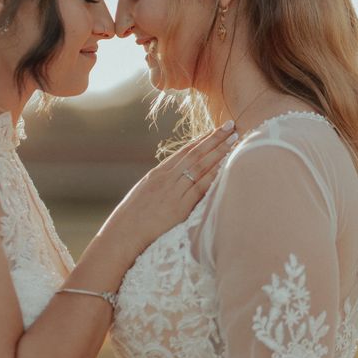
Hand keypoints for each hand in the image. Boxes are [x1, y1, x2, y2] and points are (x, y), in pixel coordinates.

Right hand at [100, 121, 238, 259]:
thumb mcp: (144, 195)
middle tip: (230, 125)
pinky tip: (226, 167)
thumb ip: (160, 186)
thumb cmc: (132, 218)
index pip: (184, 151)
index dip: (202, 139)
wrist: (123, 233)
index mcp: (158, 174)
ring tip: (234, 140)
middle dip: (214, 138)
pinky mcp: (180, 207)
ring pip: (200, 166)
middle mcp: (166, 178)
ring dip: (219, 152)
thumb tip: (174, 182)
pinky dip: (214, 175)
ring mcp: (173, 191)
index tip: (215, 130)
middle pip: (195, 153)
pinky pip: (200, 188)